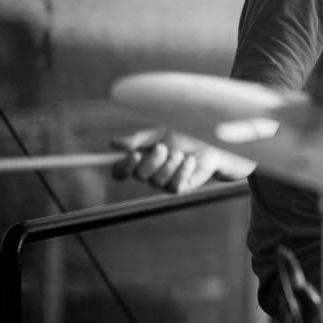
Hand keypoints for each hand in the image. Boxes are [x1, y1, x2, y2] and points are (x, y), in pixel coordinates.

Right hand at [110, 127, 254, 193]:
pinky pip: (174, 185)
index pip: (119, 171)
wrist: (209, 146)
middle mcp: (148, 175)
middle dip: (153, 160)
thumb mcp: (159, 134)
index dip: (124, 166)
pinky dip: (183, 170)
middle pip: (139, 176)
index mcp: (139, 161)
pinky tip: (190, 161)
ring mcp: (163, 183)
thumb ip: (138, 139)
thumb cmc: (181, 139)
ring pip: (157, 181)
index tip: (135, 154)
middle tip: (164, 147)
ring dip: (170, 164)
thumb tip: (113, 143)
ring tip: (180, 153)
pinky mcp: (178, 188)